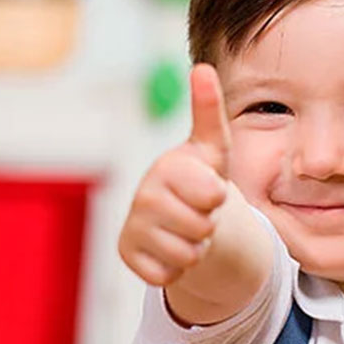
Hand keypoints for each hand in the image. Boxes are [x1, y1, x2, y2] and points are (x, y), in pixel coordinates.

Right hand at [118, 64, 232, 287]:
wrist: (182, 215)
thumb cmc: (200, 177)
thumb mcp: (213, 147)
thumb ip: (209, 111)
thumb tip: (202, 68)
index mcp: (168, 166)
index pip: (211, 195)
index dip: (217, 196)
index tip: (208, 186)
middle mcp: (143, 193)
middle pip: (201, 227)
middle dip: (209, 225)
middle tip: (199, 211)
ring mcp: (133, 224)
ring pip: (186, 254)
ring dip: (195, 247)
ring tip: (187, 227)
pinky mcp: (126, 253)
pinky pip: (166, 275)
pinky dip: (176, 268)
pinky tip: (169, 247)